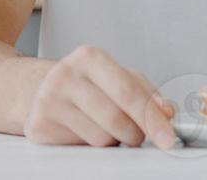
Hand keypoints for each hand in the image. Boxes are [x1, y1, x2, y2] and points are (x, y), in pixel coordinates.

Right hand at [24, 45, 175, 148]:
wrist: (40, 89)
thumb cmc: (87, 84)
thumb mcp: (116, 77)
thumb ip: (145, 93)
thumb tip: (166, 113)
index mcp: (89, 57)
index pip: (128, 91)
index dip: (152, 118)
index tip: (168, 138)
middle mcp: (65, 74)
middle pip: (116, 120)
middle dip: (134, 134)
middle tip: (134, 133)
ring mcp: (48, 100)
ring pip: (101, 139)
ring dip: (112, 140)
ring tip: (102, 125)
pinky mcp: (38, 125)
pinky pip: (80, 148)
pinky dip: (90, 146)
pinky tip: (83, 131)